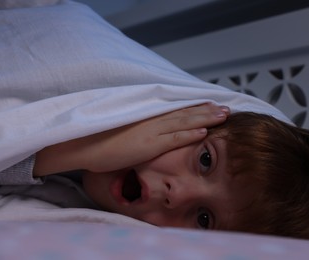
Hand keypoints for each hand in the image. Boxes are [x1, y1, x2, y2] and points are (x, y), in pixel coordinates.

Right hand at [34, 103, 229, 175]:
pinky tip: (203, 131)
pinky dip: (189, 133)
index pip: (176, 110)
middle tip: (226, 108)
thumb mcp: (124, 130)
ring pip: (183, 122)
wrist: (82, 144)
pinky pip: (172, 138)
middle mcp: (151, 121)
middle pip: (184, 113)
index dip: (195, 108)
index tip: (211, 105)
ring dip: (205, 118)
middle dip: (207, 111)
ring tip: (223, 115)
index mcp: (146, 117)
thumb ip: (139, 130)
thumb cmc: (99, 139)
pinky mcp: (147, 144)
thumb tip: (148, 133)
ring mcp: (150, 132)